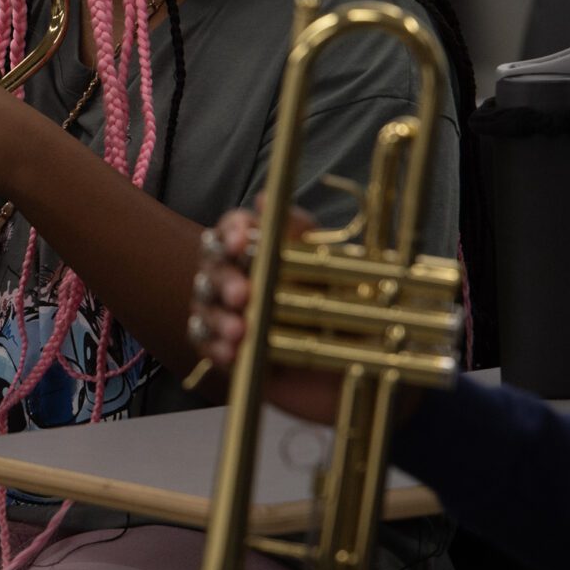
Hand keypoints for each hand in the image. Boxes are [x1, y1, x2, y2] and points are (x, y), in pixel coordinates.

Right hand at [190, 202, 344, 425]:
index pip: (234, 228)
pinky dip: (216, 347)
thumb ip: (300, 233)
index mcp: (263, 251)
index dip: (232, 230)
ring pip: (204, 305)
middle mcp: (241, 277)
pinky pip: (206, 344)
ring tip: (239, 332)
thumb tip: (264, 198)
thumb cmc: (351, 313)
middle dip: (223, 278)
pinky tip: (232, 354)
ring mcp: (232, 313)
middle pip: (212, 265)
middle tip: (241, 295)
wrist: (366, 371)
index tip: (241, 242)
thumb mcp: (334, 269)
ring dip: (218, 317)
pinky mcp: (230, 350)